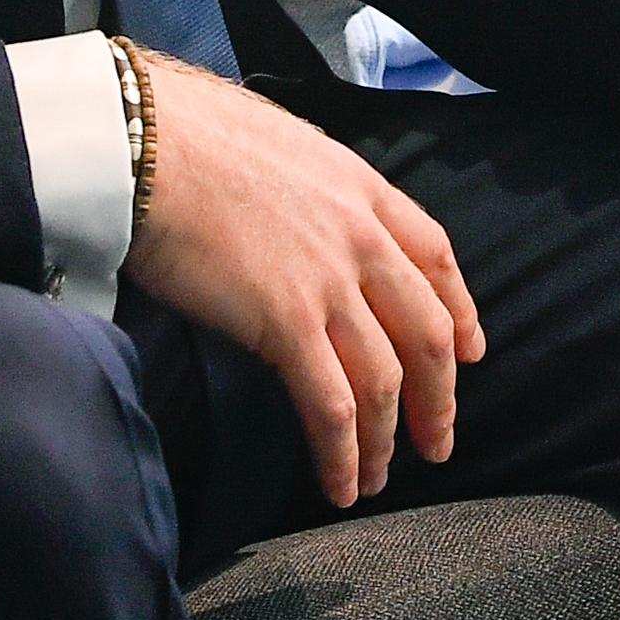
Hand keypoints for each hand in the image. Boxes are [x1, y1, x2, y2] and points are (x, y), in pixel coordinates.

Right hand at [124, 57, 484, 508]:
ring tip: (378, 478)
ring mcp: (329, 280)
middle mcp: (361, 235)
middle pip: (427, 330)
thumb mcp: (285, 147)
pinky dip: (343, 453)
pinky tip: (341, 483)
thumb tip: (304, 225)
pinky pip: (333, 405)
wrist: (149, 140)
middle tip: (437, 440)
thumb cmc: (193, 136)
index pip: (436, 254)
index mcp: (362, 186)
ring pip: (385, 379)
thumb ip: (315, 193)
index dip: (460, 309)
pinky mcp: (287, 321)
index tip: (470, 349)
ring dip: (387, 439)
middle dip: (439, 396)